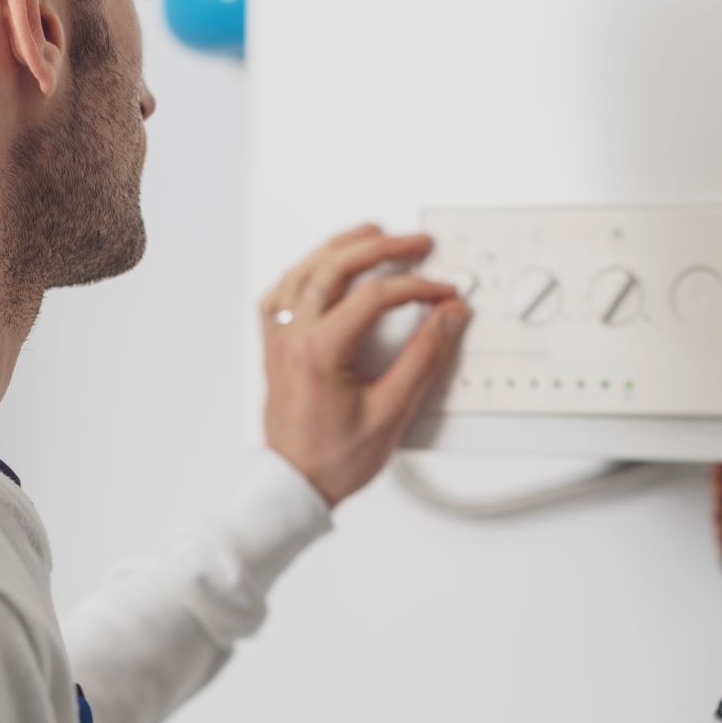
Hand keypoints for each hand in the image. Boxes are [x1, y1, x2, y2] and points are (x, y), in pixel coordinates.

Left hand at [258, 222, 471, 505]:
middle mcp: (293, 338)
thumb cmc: (333, 460)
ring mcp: (279, 341)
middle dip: (380, 248)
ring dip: (339, 248)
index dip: (416, 288)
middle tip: (413, 243)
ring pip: (303, 272)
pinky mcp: (275, 348)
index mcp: (319, 351)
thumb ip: (423, 359)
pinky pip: (280, 295)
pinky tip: (318, 267)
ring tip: (371, 235)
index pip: (374, 297)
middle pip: (334, 268)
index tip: (441, 295)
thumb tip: (446, 319)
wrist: (295, 486)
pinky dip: (303, 273)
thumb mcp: (391, 413)